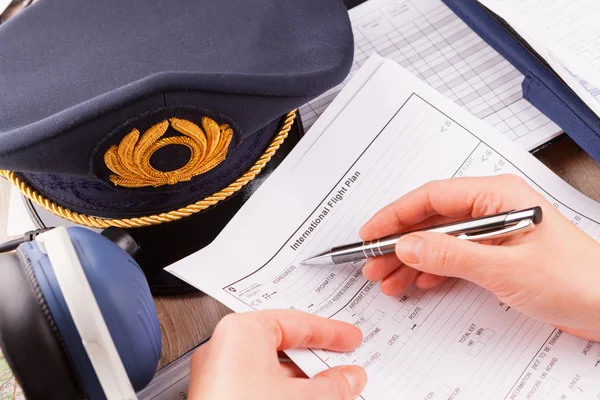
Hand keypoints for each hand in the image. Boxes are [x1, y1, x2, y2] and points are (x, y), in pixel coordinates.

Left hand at [188, 310, 366, 399]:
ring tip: (330, 391)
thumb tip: (348, 378)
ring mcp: (216, 375)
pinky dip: (281, 391)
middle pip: (282, 345)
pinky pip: (255, 384)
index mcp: (241, 332)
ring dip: (301, 380)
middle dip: (315, 359)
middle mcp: (223, 348)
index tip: (348, 338)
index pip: (296, 322)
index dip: (330, 332)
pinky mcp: (217, 396)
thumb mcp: (306, 398)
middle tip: (343, 364)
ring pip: (269, 368)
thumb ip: (333, 384)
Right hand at [360, 174, 599, 340]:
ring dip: (412, 259)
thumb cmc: (577, 280)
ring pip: (440, 239)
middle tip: (373, 263)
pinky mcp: (498, 254)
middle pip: (432, 219)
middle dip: (399, 242)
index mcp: (498, 195)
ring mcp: (495, 232)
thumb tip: (408, 246)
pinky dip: (434, 269)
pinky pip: (455, 256)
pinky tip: (419, 281)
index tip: (371, 233)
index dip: (395, 215)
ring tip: (388, 278)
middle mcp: (493, 208)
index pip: (432, 197)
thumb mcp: (505, 269)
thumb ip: (451, 255)